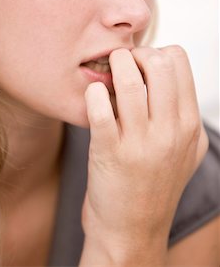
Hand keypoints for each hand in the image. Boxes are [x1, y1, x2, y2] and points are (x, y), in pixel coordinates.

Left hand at [80, 45, 208, 264]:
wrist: (131, 231)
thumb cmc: (153, 185)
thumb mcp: (184, 150)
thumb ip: (181, 112)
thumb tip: (165, 72)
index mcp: (189, 125)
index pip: (178, 61)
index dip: (155, 52)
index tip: (141, 64)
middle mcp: (170, 132)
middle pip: (158, 63)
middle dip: (135, 54)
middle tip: (122, 65)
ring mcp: (141, 144)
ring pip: (129, 80)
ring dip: (113, 66)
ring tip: (106, 74)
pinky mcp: (110, 153)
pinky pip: (100, 107)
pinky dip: (94, 92)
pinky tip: (94, 96)